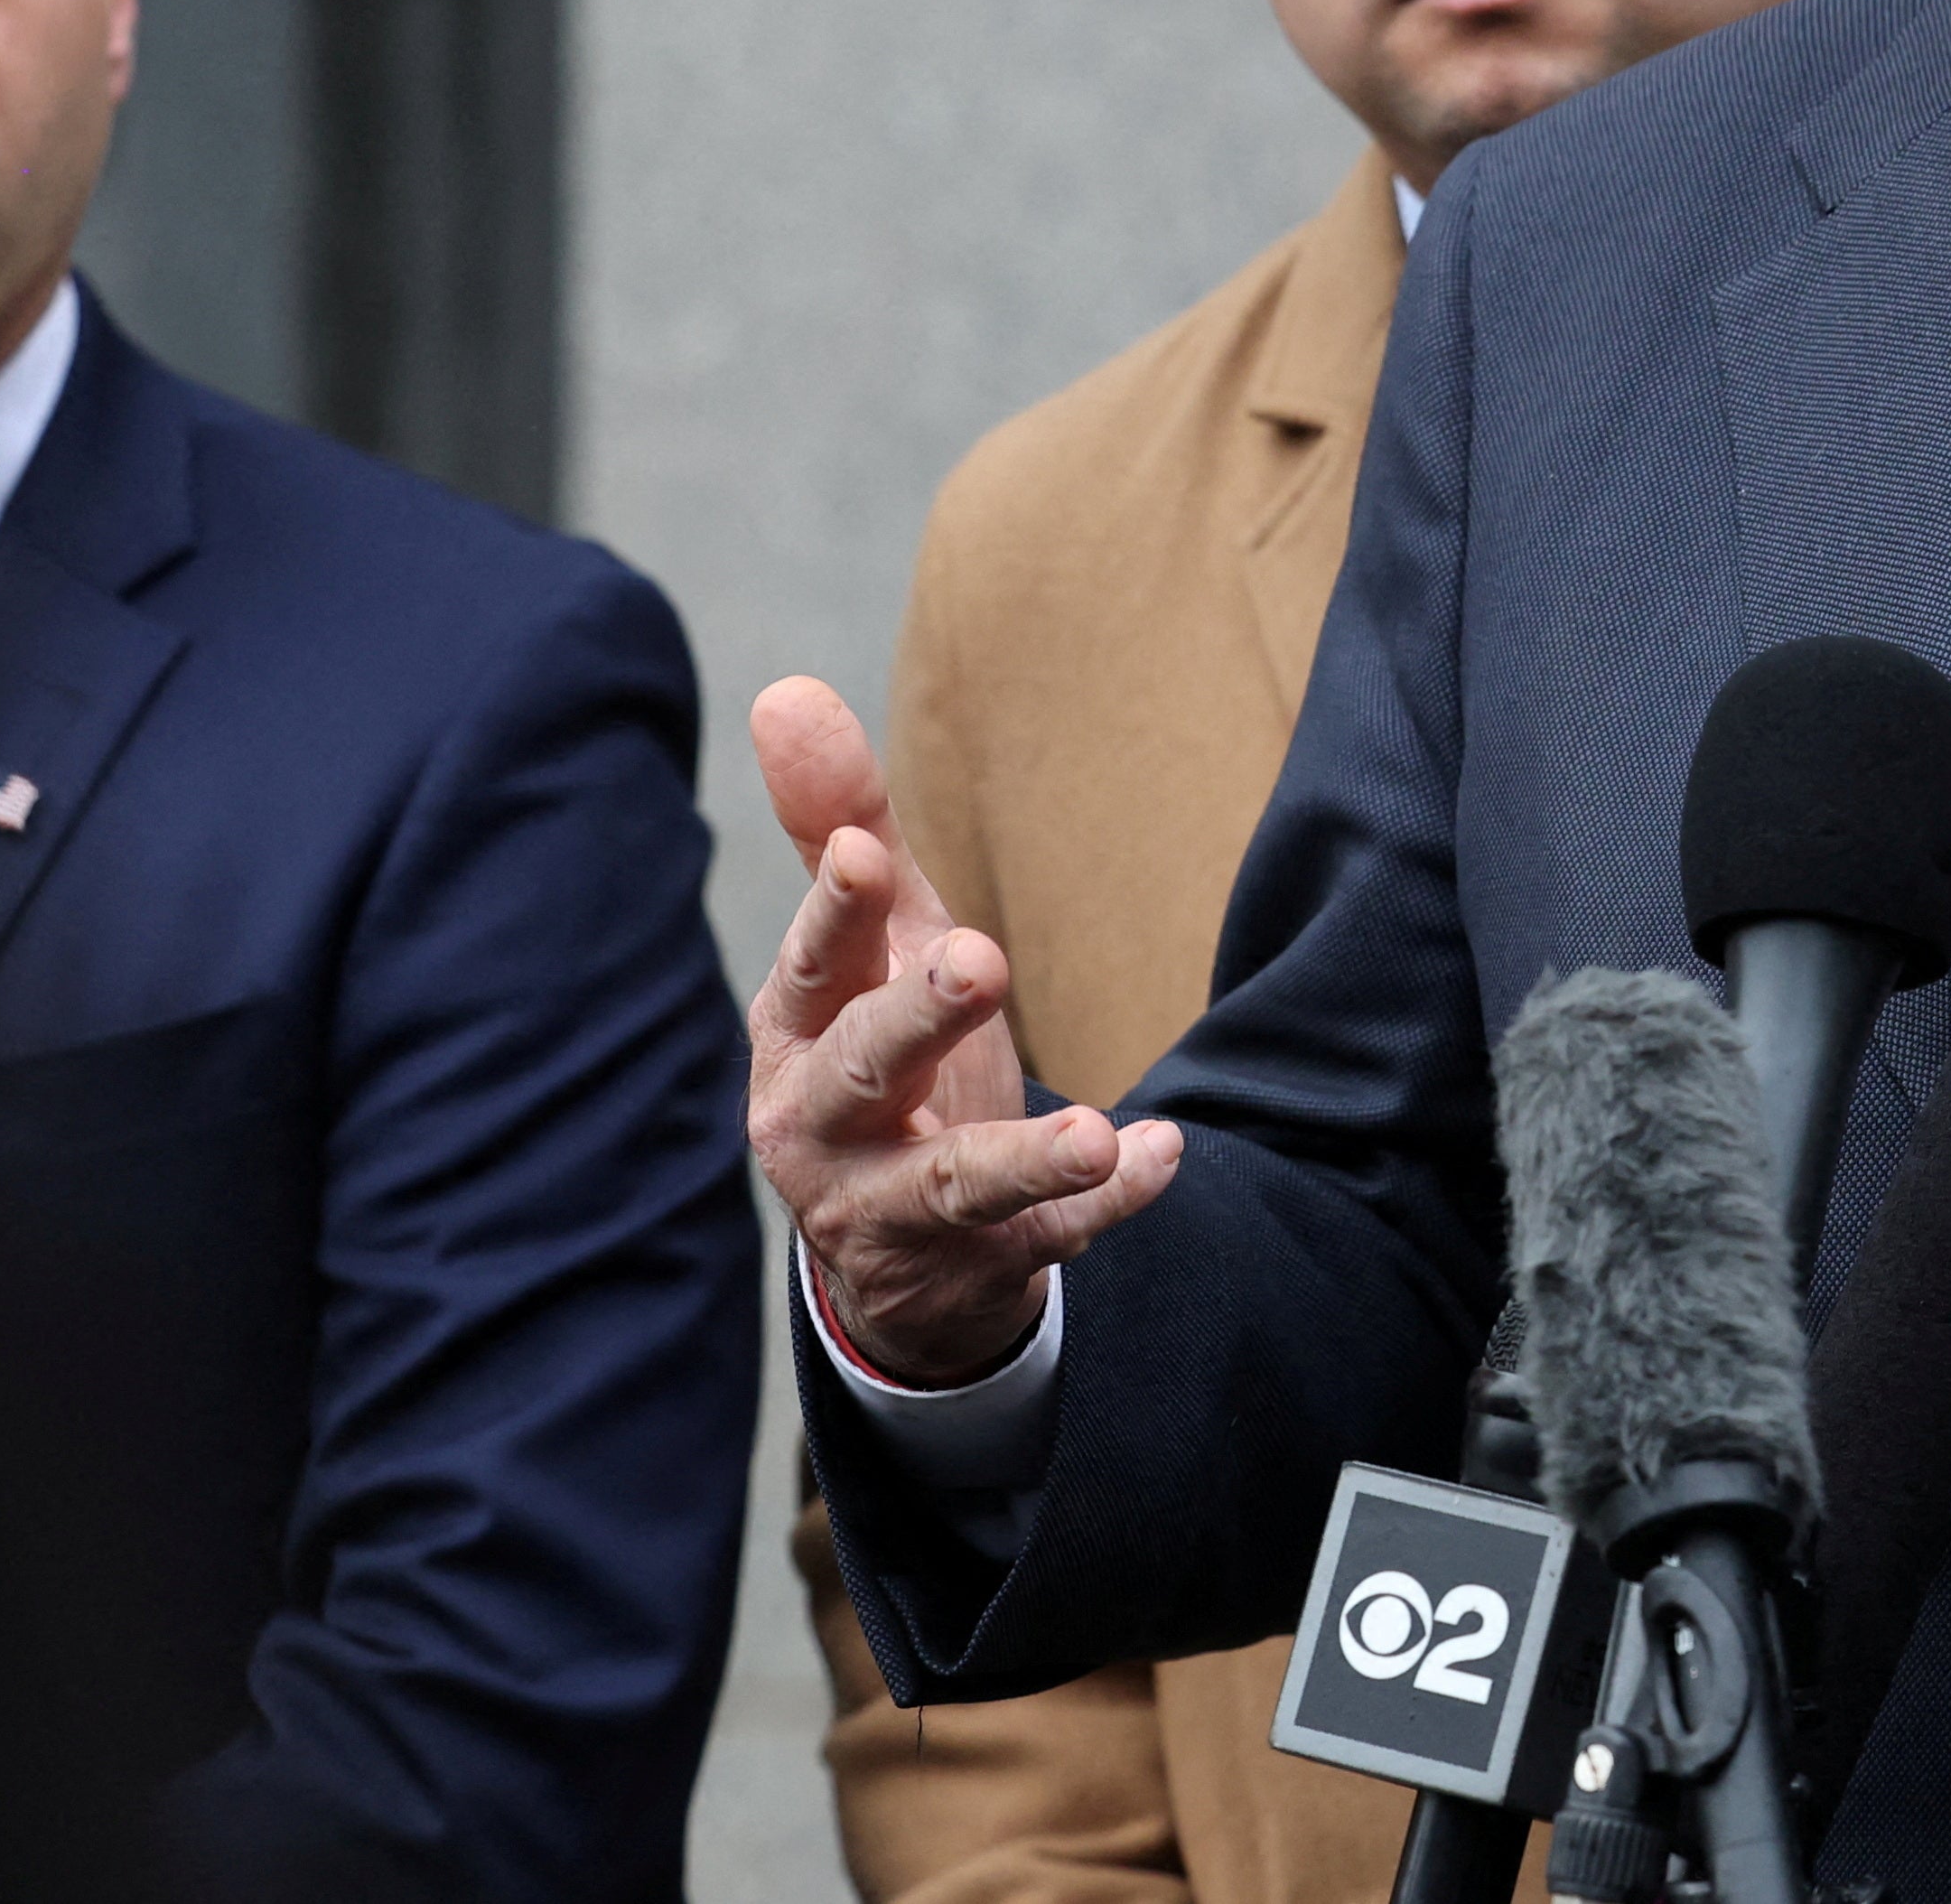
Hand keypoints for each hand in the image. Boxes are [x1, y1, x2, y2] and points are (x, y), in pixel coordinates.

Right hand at [743, 677, 1179, 1386]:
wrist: (897, 1249)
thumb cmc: (879, 1051)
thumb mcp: (870, 945)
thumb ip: (841, 829)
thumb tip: (786, 690)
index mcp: (799, 1031)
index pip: (812, 966)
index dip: (833, 913)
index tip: (861, 852)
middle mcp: (827, 1126)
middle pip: (861, 1069)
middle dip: (915, 1017)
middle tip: (981, 960)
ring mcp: (899, 1204)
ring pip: (953, 1182)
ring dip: (1023, 1155)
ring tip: (1092, 1132)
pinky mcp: (981, 1260)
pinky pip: (1045, 1237)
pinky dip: (1104, 1201)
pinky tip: (1164, 1151)